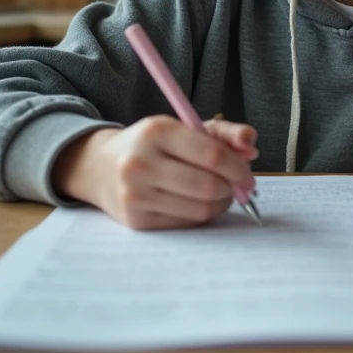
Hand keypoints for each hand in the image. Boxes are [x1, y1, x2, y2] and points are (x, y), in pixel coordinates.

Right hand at [52, 114, 258, 230]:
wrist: (100, 167)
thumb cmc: (152, 145)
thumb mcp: (184, 128)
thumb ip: (224, 133)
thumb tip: (252, 146)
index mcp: (156, 131)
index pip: (212, 155)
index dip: (238, 167)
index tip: (248, 174)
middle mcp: (141, 163)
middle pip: (209, 186)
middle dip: (232, 188)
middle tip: (236, 186)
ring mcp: (135, 195)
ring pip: (200, 210)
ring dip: (220, 204)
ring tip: (218, 193)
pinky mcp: (136, 221)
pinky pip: (186, 224)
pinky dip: (200, 215)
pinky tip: (196, 203)